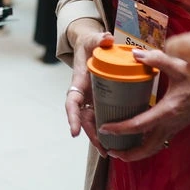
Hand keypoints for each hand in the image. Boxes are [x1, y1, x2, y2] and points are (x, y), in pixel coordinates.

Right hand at [65, 22, 113, 156]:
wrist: (92, 46)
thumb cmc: (91, 43)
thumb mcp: (94, 39)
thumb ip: (100, 38)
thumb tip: (107, 39)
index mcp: (79, 82)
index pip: (72, 102)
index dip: (73, 117)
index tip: (74, 132)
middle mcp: (83, 93)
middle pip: (83, 118)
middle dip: (90, 134)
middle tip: (102, 148)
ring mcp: (91, 98)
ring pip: (92, 121)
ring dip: (98, 136)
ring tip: (108, 151)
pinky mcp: (101, 100)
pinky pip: (102, 117)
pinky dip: (107, 129)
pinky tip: (116, 141)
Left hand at [98, 49, 189, 160]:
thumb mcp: (179, 65)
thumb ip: (156, 59)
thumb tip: (135, 54)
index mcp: (169, 110)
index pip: (140, 125)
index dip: (120, 129)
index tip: (104, 128)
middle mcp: (171, 123)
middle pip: (148, 148)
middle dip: (129, 153)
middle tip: (110, 150)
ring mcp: (175, 127)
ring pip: (155, 147)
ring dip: (137, 152)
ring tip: (119, 149)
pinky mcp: (178, 125)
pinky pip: (160, 141)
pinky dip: (146, 144)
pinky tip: (136, 137)